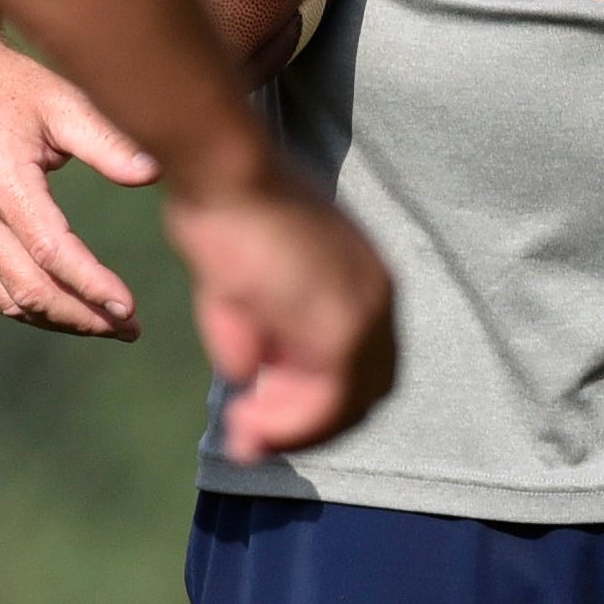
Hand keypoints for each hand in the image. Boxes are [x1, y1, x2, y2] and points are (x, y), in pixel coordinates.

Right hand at [0, 16, 159, 338]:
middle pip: (30, 290)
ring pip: (7, 298)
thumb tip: (154, 173)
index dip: (92, 287)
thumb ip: (107, 141)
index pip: (51, 254)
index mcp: (0, 182)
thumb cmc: (6, 84)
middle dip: (83, 317)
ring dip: (58, 319)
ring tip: (104, 324)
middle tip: (129, 328)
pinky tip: (62, 305)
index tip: (129, 309)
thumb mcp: (60, 101)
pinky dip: (27, 305)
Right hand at [166, 159, 395, 462]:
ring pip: (350, 403)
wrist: (224, 174)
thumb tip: (248, 377)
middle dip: (312, 419)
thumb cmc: (225, 212)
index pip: (362, 358)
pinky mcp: (343, 330)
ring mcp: (366, 315)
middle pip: (366, 389)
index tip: (266, 404)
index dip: (318, 394)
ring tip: (246, 430)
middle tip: (255, 427)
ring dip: (299, 428)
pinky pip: (329, 402)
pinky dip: (292, 425)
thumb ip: (259, 338)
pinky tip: (247, 421)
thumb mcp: (244, 288)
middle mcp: (378, 297)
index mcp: (364, 278)